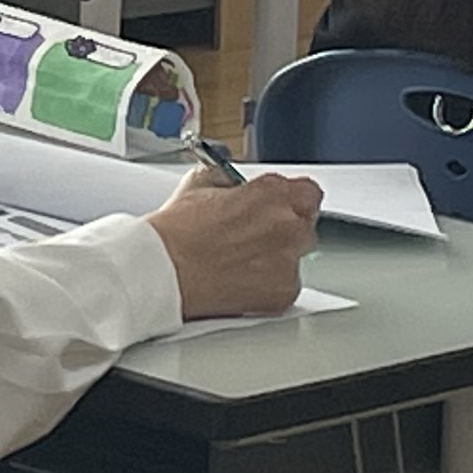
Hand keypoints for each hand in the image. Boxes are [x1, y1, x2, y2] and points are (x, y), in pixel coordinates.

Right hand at [145, 167, 319, 322]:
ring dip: (279, 256)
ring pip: (298, 255)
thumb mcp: (200, 183)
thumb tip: (235, 184)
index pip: (308, 191)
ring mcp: (288, 260)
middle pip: (306, 223)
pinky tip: (243, 280)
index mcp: (271, 193)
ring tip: (243, 260)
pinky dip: (271, 284)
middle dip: (284, 228)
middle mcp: (287, 224)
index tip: (277, 208)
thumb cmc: (176, 232)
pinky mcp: (283, 292)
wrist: (164, 271)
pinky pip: (289, 285)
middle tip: (253, 236)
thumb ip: (230, 180)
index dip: (291, 200)